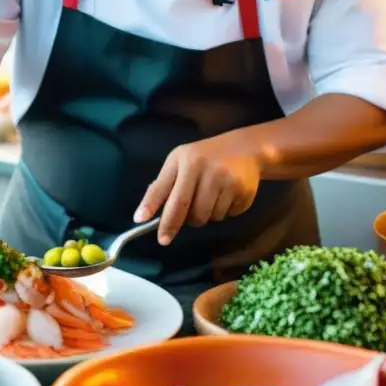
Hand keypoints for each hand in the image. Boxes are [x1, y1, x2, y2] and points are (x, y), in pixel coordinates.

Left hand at [133, 133, 262, 245]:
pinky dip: (222, 212)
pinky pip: (225, 216)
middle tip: (165, 238)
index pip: (163, 186)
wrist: (246, 148)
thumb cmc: (206, 157)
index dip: (150, 204)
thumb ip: (167, 183)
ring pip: (204, 216)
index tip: (139, 220)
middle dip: (171, 226)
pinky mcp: (241, 191)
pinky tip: (225, 197)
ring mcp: (224, 179)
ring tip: (207, 200)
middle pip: (183, 208)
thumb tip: (146, 212)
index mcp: (184, 159)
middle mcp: (203, 168)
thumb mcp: (183, 160)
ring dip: (202, 216)